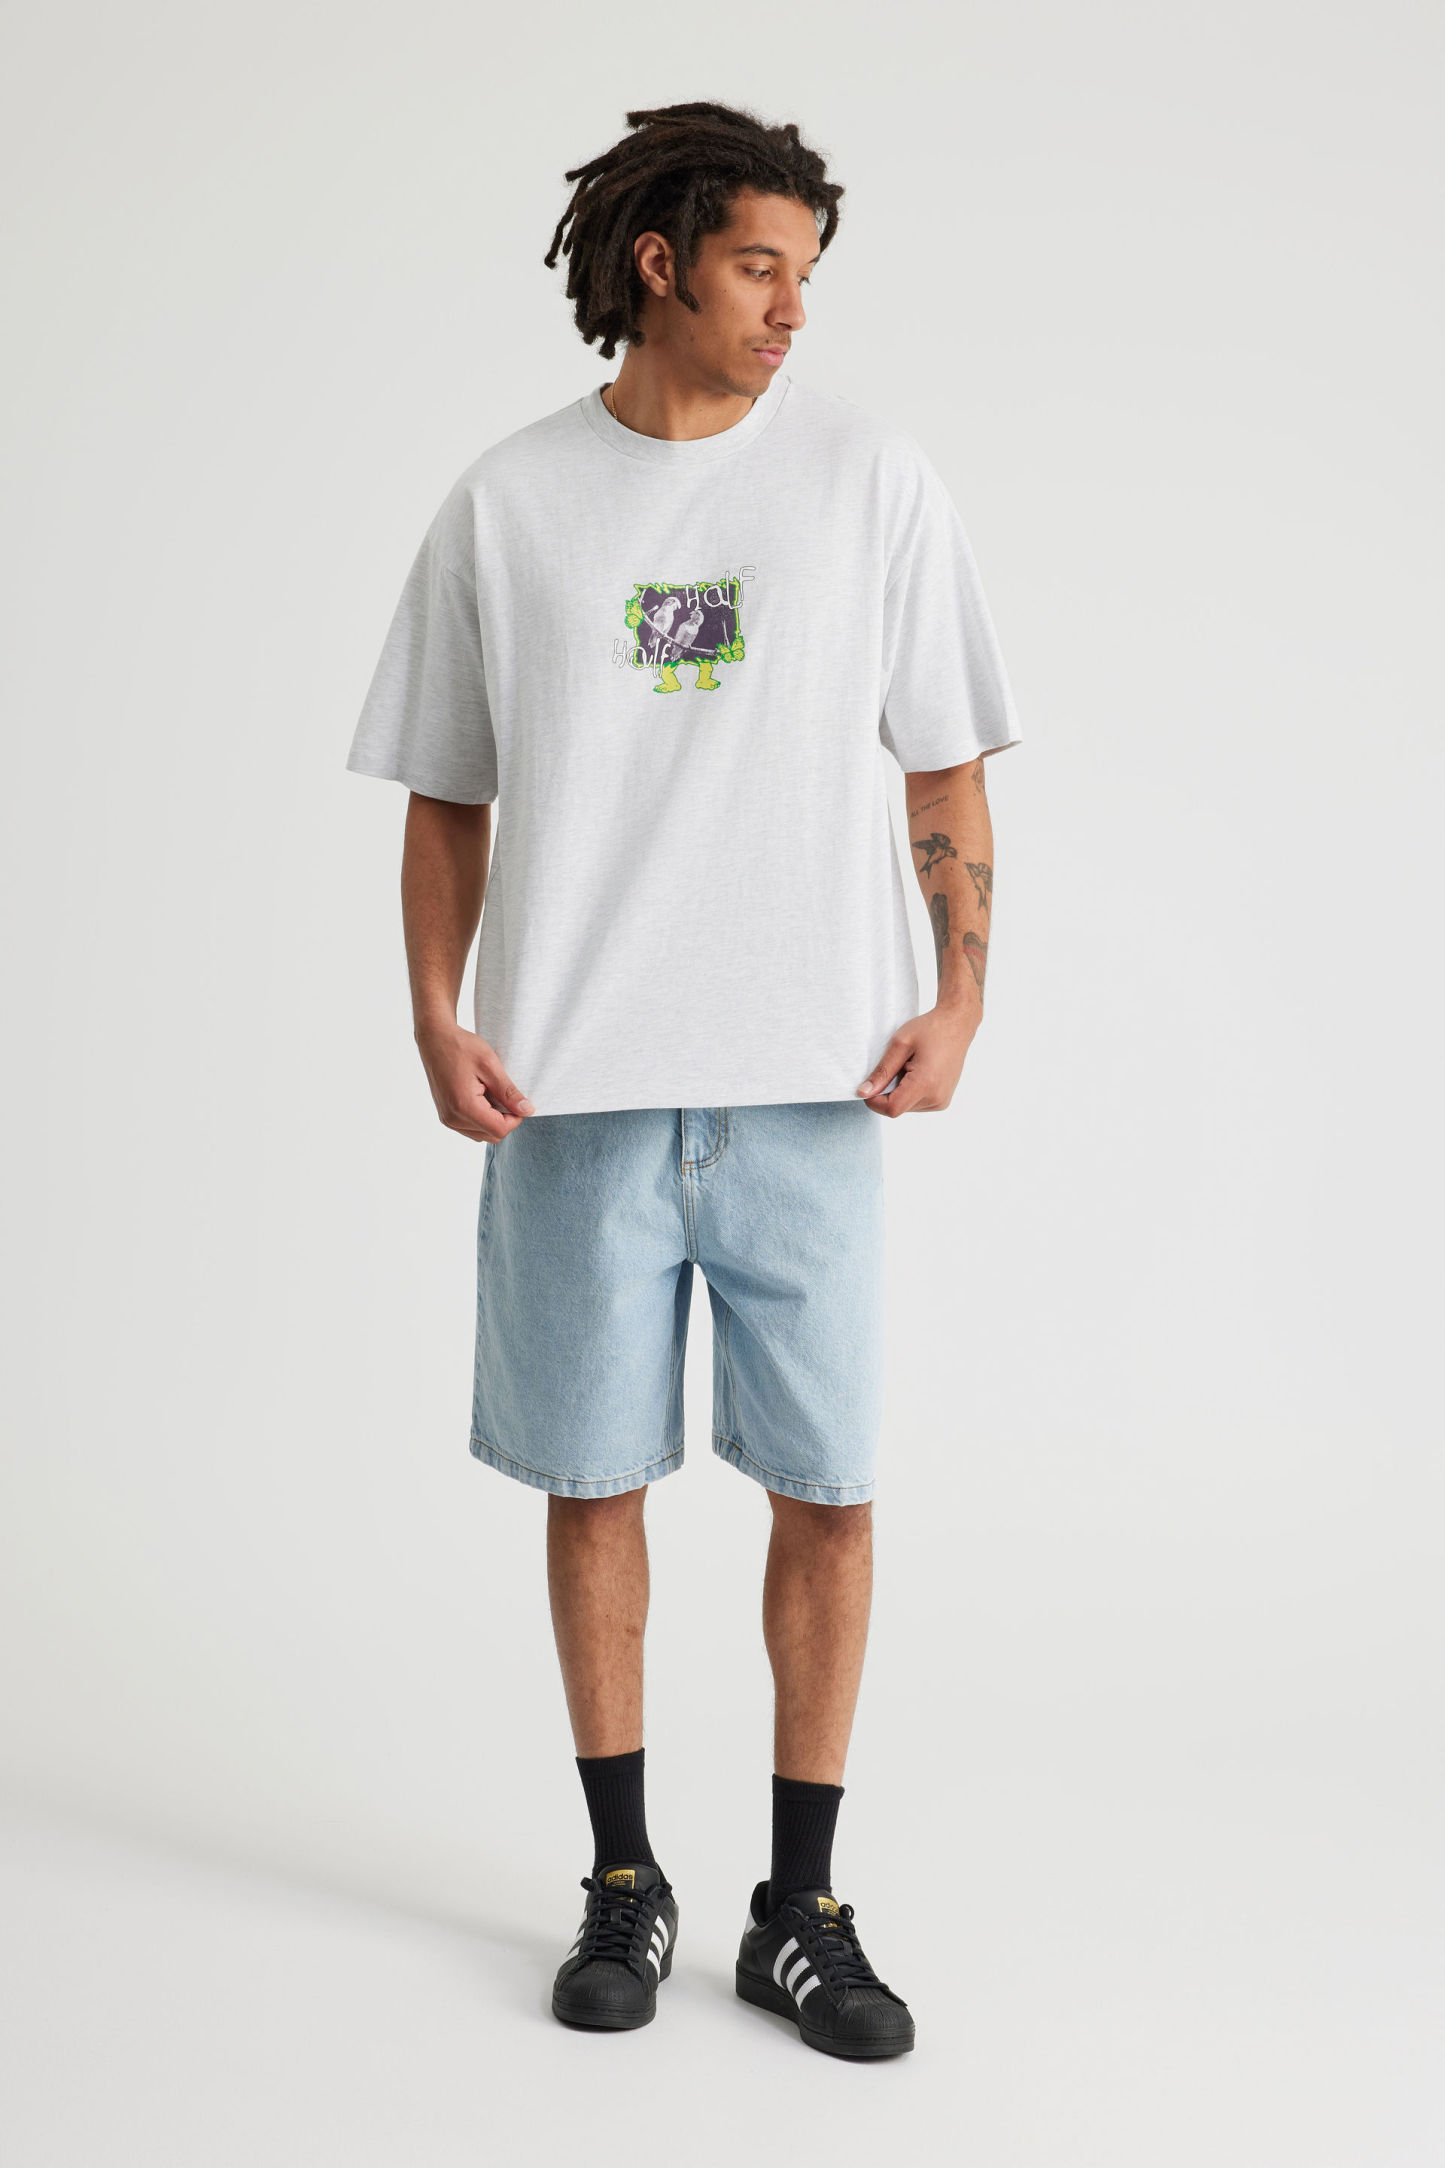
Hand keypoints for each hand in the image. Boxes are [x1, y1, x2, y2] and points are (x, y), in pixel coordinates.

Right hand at [415, 1019, 534, 1141]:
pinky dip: (481, 1118)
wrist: (435, 1039)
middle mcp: (452, 1118)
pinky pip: (470, 1128)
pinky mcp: (445, 1115)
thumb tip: (527, 1110)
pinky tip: (482, 1098)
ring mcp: (447, 1118)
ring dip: (493, 1120)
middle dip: (505, 1120)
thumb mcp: (490, 1066)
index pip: (499, 1130)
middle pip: (491, 1135)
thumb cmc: (460, 1047)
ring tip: (492, 1094)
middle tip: (506, 1096)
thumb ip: (508, 1092)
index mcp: (464, 1106)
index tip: (518, 1101)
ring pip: (481, 1134)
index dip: (515, 1119)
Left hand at [856, 1001, 979, 1116]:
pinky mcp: (943, 1101)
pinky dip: (909, 1092)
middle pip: (898, 1108)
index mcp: (926, 1083)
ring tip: (910, 1067)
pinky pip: (916, 1104)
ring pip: (906, 1107)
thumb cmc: (930, 1029)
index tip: (870, 1084)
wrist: (956, 1025)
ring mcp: (942, 1101)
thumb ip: (882, 1071)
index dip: (875, 1100)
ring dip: (899, 1092)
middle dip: (888, 1092)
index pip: (892, 1109)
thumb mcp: (900, 1044)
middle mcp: (936, 1097)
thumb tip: (863, 1093)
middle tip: (897, 1066)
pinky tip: (917, 1073)